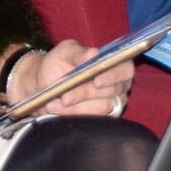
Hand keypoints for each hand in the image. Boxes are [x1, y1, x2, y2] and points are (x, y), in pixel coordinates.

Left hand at [6, 38, 132, 118]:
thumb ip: (77, 52)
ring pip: (101, 106)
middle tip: (65, 95)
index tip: (96, 81)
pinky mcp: (102, 116)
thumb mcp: (64, 53)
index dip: (114, 75)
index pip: (125, 69)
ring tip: (56, 102)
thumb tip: (93, 54)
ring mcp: (112, 101)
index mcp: (114, 63)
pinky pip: (92, 118)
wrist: (45, 84)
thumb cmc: (58, 64)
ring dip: (77, 106)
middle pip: (111, 90)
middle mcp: (118, 83)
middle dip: (86, 93)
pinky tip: (57, 108)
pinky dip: (73, 113)